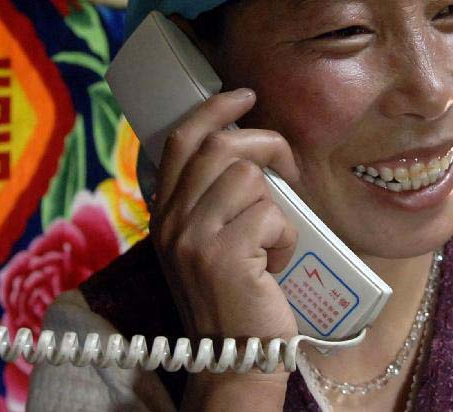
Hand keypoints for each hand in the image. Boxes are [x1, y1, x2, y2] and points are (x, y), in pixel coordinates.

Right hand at [149, 88, 299, 344]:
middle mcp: (171, 220)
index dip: (213, 109)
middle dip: (266, 144)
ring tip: (274, 235)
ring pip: (247, 176)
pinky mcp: (224, 256)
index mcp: (165, 212)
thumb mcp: (205, 243)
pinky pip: (270, 214)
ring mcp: (194, 237)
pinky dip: (285, 235)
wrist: (235, 356)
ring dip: (277, 202)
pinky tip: (276, 262)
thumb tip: (249, 149)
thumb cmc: (233, 294)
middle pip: (220, 145)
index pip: (181, 140)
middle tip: (288, 168)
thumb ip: (211, 199)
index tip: (244, 95)